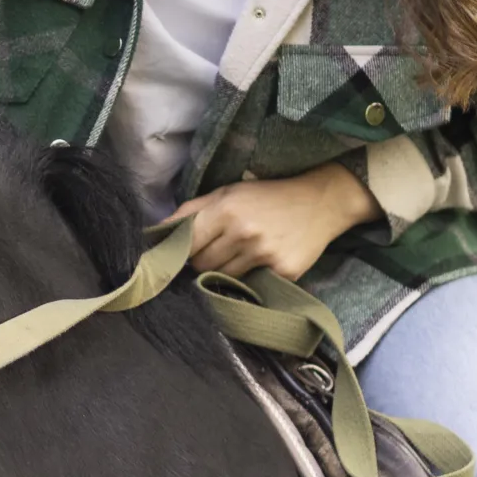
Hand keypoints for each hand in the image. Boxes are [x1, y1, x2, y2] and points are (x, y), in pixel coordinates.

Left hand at [163, 164, 379, 280]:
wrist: (320, 202)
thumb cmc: (267, 196)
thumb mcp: (228, 192)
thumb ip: (191, 210)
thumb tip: (157, 230)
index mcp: (226, 210)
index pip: (186, 245)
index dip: (182, 250)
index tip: (183, 252)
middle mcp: (244, 234)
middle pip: (202, 265)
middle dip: (203, 259)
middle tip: (220, 247)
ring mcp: (264, 255)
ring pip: (224, 277)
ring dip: (226, 269)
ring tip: (242, 252)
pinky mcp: (283, 273)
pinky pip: (251, 284)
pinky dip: (251, 276)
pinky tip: (262, 260)